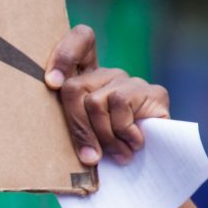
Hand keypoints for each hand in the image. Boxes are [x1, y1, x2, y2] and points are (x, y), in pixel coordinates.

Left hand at [44, 25, 169, 164]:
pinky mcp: (153, 92)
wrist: (155, 166)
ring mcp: (130, 81)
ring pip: (95, 102)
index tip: (52, 83)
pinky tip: (134, 144)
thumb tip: (64, 143)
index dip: (65, 55)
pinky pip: (120, 105)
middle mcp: (107, 75)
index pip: (81, 40)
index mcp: (86, 80)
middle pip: (73, 87)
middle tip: (90, 156)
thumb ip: (71, 130)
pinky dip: (124, 132)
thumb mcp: (83, 141)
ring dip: (103, 136)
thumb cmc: (108, 156)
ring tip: (117, 154)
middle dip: (78, 127)